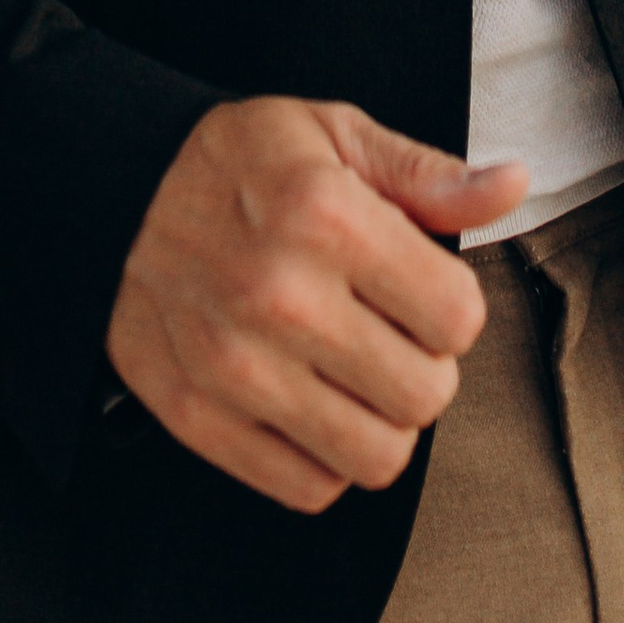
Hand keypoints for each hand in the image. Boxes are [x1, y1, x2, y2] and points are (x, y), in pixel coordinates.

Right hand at [107, 98, 527, 511]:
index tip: (418, 288)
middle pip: (426, 395)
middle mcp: (280, 295)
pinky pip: (309, 487)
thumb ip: (426, 173)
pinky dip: (325, 459)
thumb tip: (511, 185)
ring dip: (381, 421)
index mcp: (325, 214)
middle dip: (425, 367)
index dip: (452, 306)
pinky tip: (308, 402)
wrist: (111, 195)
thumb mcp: (332, 134)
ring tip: (353, 372)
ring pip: (376, 457)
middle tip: (388, 332)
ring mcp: (236, 366)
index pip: (459, 317)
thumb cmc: (239, 163)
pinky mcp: (199, 418)